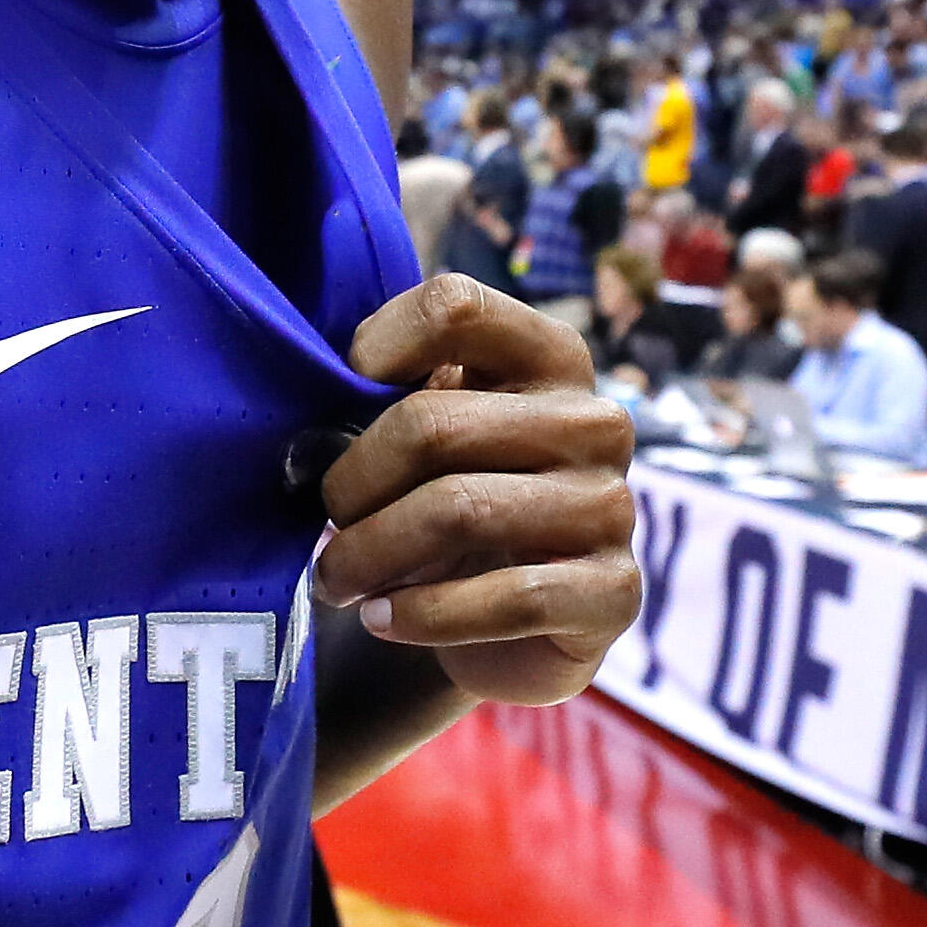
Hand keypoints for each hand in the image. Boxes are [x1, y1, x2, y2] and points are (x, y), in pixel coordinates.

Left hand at [314, 276, 639, 708]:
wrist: (509, 621)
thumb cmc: (456, 501)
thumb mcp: (431, 436)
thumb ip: (388, 401)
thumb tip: (311, 420)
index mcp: (549, 355)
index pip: (456, 305)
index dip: (376, 346)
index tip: (337, 399)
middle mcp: (594, 420)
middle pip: (435, 424)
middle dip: (352, 483)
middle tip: (324, 525)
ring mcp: (611, 506)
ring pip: (461, 512)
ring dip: (372, 555)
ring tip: (336, 578)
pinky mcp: (614, 591)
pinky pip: (509, 599)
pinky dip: (424, 614)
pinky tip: (384, 619)